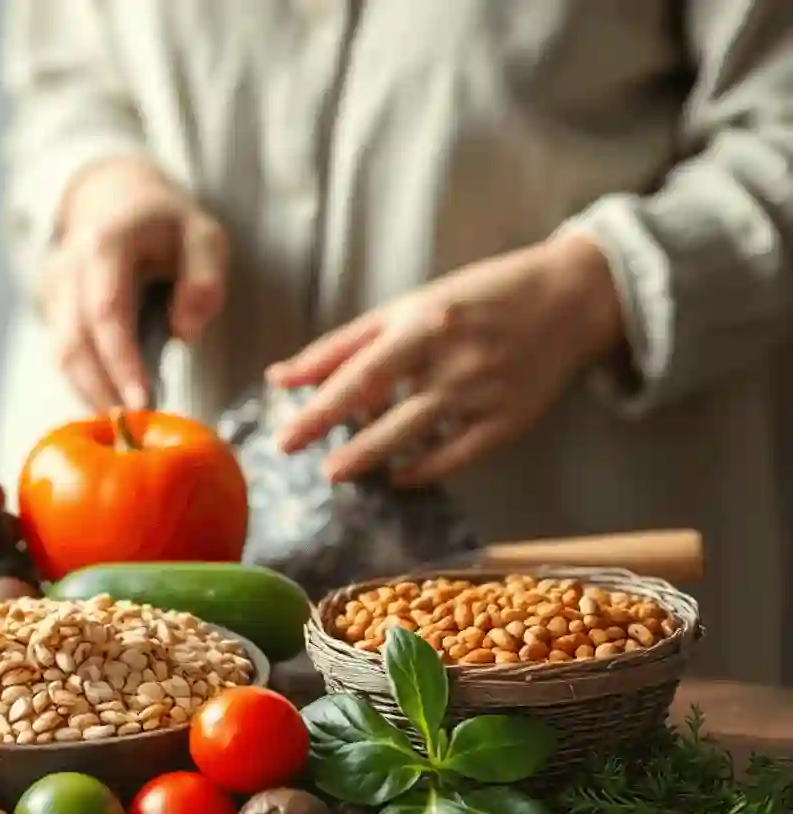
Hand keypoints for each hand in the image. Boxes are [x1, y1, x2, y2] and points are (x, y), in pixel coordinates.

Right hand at [39, 157, 226, 409]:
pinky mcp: (49, 310)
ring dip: (91, 394)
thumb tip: (185, 331)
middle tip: (134, 431)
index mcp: (105, 245)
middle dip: (102, 392)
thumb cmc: (164, 223)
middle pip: (74, 344)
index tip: (142, 404)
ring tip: (124, 427)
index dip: (121, 364)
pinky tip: (111, 405)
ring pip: (61, 356)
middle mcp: (67, 269)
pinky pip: (63, 356)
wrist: (112, 200)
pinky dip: (85, 384)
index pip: (107, 314)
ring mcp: (52, 290)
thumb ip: (204, 278)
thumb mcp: (203, 234)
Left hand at [267, 232, 625, 485]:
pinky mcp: (509, 420)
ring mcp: (484, 393)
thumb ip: (343, 345)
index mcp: (425, 323)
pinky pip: (459, 454)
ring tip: (337, 471)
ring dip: (374, 456)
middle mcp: (453, 360)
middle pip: (387, 408)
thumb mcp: (408, 308)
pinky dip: (425, 468)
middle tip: (301, 459)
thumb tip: (281, 377)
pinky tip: (398, 475)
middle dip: (341, 437)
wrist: (570, 299)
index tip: (285, 434)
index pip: (361, 373)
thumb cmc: (476, 299)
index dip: (320, 407)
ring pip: (419, 433)